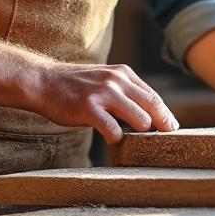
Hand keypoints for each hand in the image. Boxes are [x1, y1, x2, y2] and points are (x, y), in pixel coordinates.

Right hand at [31, 61, 178, 143]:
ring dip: (141, 134)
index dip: (165, 114)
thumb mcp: (105, 79)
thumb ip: (124, 92)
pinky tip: (113, 141)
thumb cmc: (75, 86)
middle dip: (162, 126)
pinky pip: (114, 131)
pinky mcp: (89, 108)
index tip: (171, 129)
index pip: (154, 96)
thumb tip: (147, 114)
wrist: (43, 82)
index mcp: (123, 73)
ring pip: (140, 120)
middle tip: (166, 140)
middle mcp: (117, 81)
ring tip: (136, 142)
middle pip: (153, 107)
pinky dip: (117, 140)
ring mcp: (104, 94)